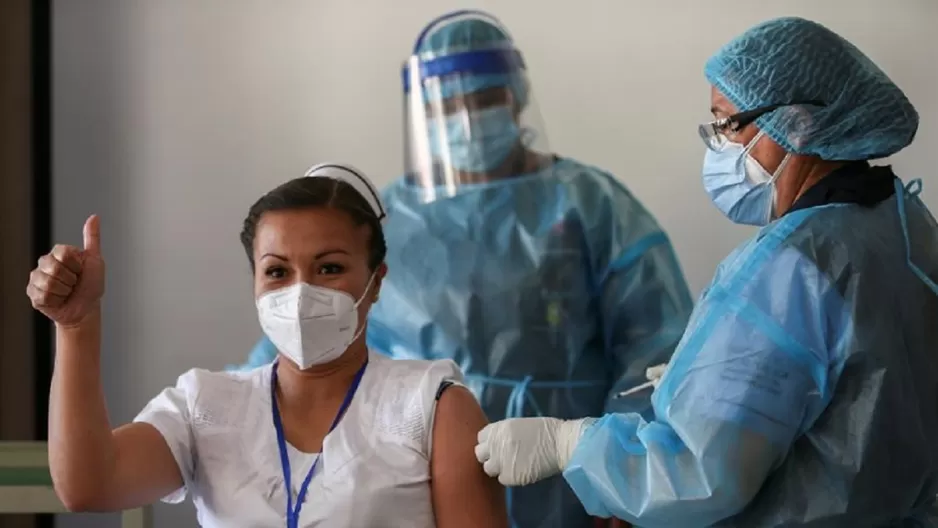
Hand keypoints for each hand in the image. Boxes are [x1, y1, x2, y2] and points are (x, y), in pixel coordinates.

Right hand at [26, 215, 104, 326]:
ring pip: (48, 283)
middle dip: (71, 279)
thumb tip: (94, 216)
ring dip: (64, 291)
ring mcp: (37, 278)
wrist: (86, 308)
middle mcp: (45, 263)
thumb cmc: (91, 284)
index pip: (63, 253)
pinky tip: (59, 299)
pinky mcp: (32, 293)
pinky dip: (57, 300)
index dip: (76, 265)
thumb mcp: (95, 260)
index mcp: (59, 253)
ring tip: (67, 291)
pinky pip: (43, 296)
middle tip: (74, 283)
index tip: (81, 270)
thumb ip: (92, 238)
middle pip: (55, 268)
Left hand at [474, 417, 593, 485]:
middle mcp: (496, 444)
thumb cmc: (546, 431)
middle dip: (489, 456)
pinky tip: (521, 471)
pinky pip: (502, 479)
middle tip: (501, 458)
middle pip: (479, 454)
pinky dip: (510, 477)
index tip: (496, 446)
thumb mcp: (519, 425)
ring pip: (488, 468)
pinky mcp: (510, 476)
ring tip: (512, 465)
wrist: (560, 444)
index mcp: (499, 428)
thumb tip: (495, 442)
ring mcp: (502, 461)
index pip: (481, 437)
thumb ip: (503, 434)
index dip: (489, 442)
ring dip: (497, 468)